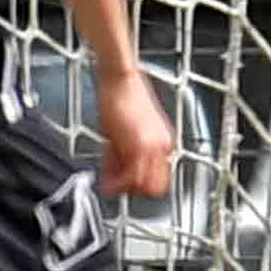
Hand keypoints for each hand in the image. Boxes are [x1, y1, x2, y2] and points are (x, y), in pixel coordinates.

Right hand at [93, 69, 175, 200]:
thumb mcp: (123, 131)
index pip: (157, 178)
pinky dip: (117, 182)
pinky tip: (107, 177)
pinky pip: (132, 176)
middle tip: (117, 185)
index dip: (137, 184)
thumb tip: (114, 174)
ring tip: (110, 180)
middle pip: (156, 187)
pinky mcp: (140, 145)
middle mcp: (163, 146)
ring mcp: (154, 146)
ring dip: (124, 188)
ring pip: (145, 186)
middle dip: (133, 190)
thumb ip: (122, 155)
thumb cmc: (121, 97)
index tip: (121, 182)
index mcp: (162, 143)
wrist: (120, 79)